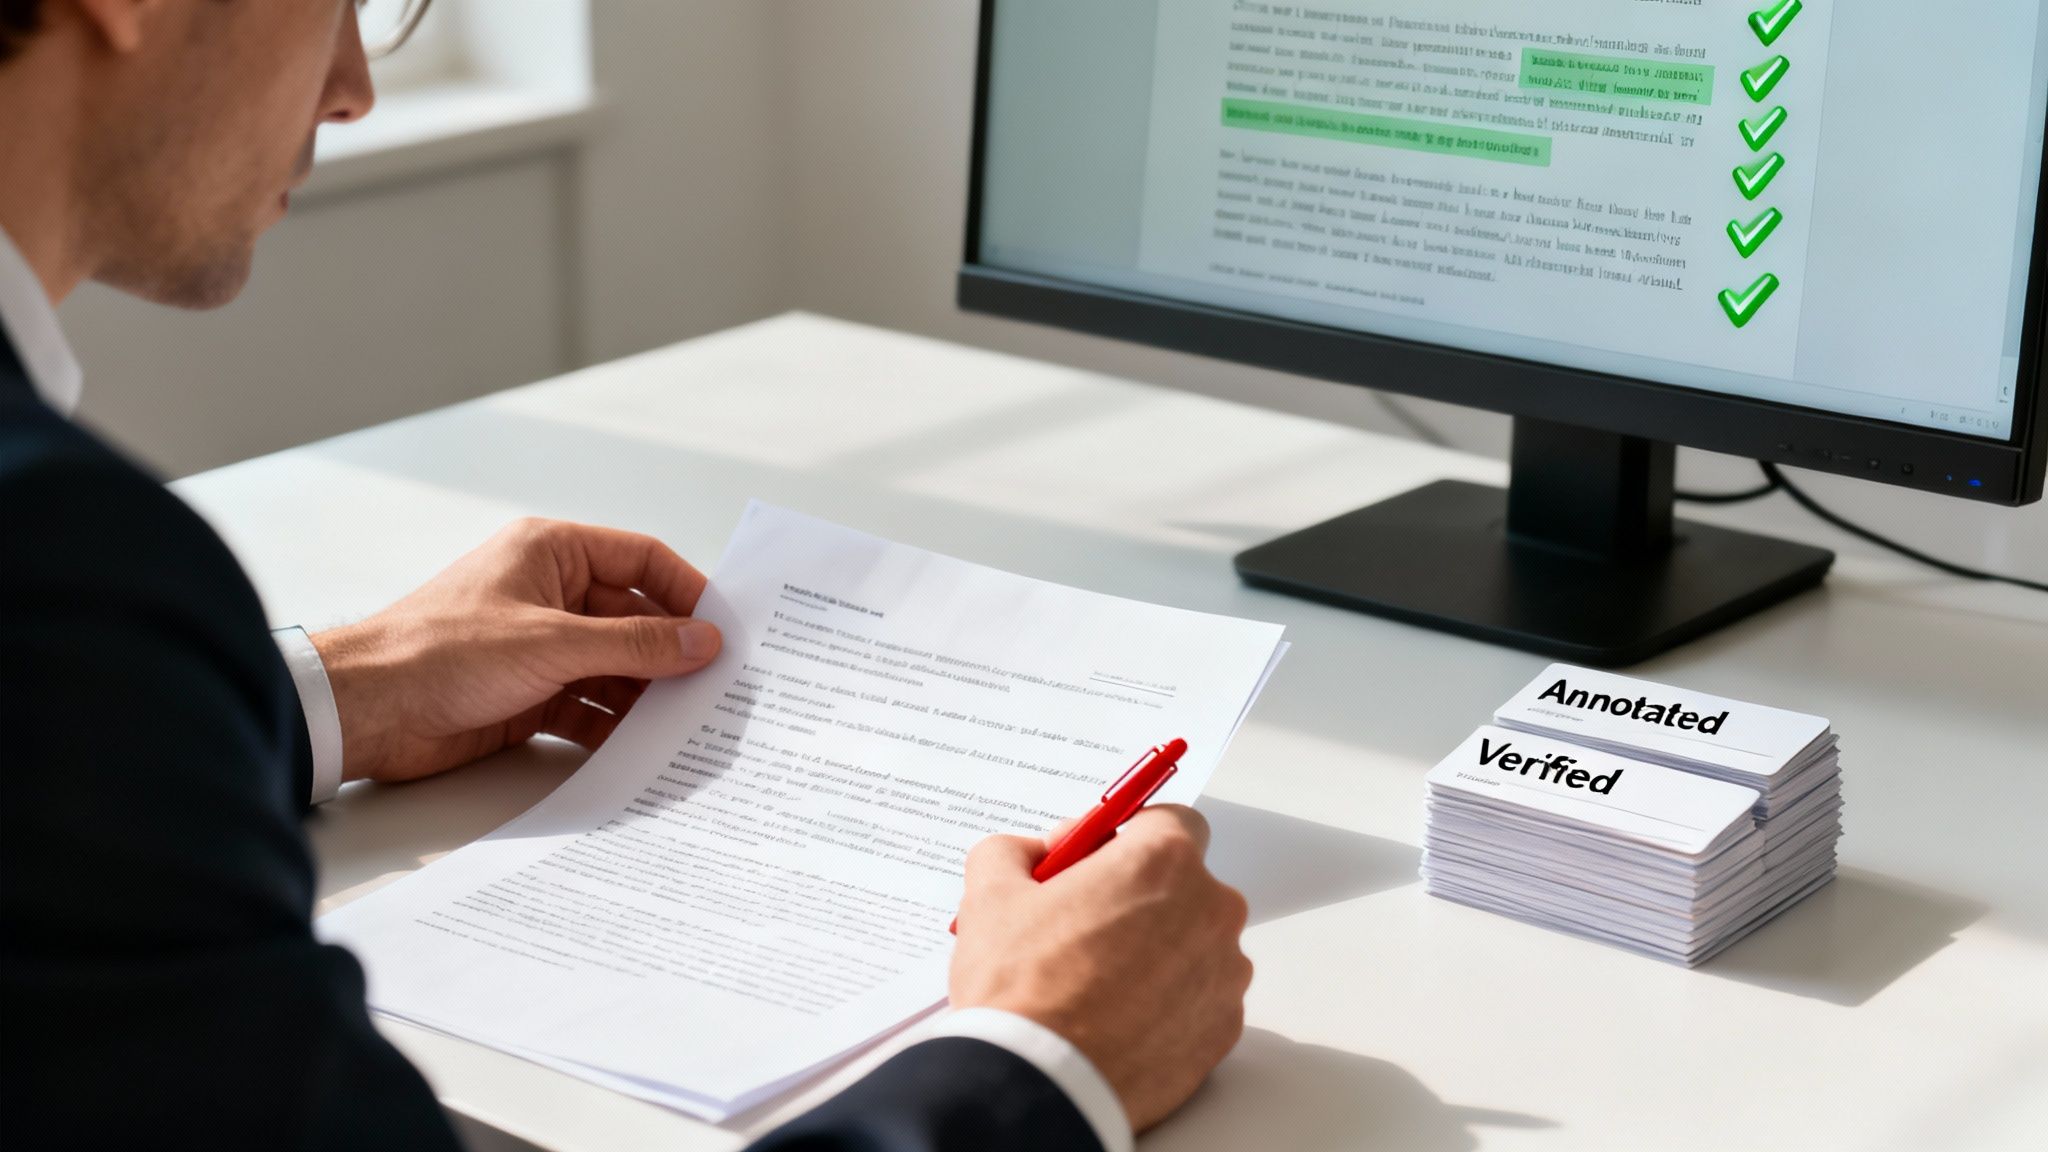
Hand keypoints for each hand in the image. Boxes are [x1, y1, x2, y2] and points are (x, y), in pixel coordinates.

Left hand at [310, 518, 722, 784]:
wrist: (368, 711)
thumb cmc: (438, 652)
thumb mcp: (553, 643)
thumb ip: (634, 643)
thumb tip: (703, 640)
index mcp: (551, 552)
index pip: (641, 560)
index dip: (686, 591)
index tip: (725, 628)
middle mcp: (549, 594)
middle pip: (633, 618)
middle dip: (672, 652)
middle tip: (719, 684)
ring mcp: (540, 647)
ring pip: (615, 667)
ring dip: (647, 694)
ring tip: (690, 721)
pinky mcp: (529, 694)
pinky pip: (590, 705)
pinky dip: (616, 725)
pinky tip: (645, 746)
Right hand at [950, 806, 1251, 1131]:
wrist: (1041, 1083)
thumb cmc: (1021, 988)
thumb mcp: (990, 895)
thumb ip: (1012, 852)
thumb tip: (1029, 852)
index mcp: (1162, 863)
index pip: (1169, 820)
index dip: (1127, 837)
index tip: (1097, 858)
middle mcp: (1210, 911)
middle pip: (1182, 883)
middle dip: (1139, 895)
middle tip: (1084, 923)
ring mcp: (1224, 974)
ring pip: (1194, 942)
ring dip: (1157, 949)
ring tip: (1097, 980)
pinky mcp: (1223, 1029)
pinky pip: (1200, 997)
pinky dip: (1168, 1001)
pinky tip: (1119, 1016)